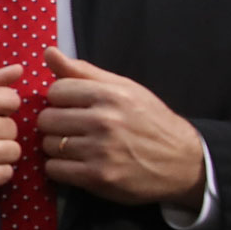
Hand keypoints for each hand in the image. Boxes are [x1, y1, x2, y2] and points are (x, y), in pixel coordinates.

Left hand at [38, 47, 204, 207]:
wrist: (183, 162)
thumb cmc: (150, 121)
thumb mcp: (124, 88)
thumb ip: (83, 71)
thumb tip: (49, 52)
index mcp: (109, 95)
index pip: (55, 91)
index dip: (60, 100)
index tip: (72, 107)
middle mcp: (104, 121)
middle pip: (47, 119)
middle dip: (55, 124)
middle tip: (72, 129)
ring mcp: (101, 150)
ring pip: (48, 144)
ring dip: (58, 147)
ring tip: (77, 146)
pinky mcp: (98, 177)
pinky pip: (54, 169)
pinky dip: (60, 168)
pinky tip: (76, 164)